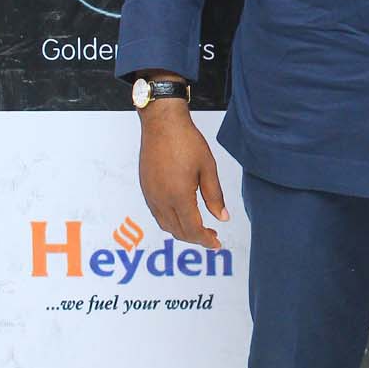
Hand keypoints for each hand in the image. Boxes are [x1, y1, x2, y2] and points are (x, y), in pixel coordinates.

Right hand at [137, 102, 228, 248]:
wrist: (162, 123)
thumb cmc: (186, 142)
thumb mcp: (208, 168)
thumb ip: (215, 196)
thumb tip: (222, 218)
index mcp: (179, 196)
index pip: (193, 230)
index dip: (206, 240)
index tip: (217, 244)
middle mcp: (161, 199)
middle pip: (178, 231)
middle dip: (196, 238)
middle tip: (212, 237)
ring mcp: (151, 195)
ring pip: (166, 225)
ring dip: (182, 231)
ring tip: (199, 228)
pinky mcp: (146, 188)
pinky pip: (158, 214)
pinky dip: (171, 221)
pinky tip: (183, 214)